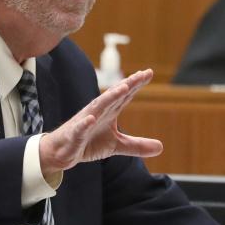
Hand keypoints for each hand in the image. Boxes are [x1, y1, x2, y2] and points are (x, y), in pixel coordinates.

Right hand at [38, 69, 162, 177]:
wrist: (63, 151)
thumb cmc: (89, 142)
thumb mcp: (117, 145)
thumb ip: (137, 145)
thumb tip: (161, 147)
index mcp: (110, 112)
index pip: (125, 95)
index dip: (136, 84)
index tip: (149, 73)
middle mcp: (99, 112)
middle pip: (115, 96)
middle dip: (127, 85)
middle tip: (141, 74)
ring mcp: (86, 121)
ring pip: (99, 106)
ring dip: (110, 97)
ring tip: (123, 88)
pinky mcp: (75, 134)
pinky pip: (80, 128)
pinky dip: (84, 123)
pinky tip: (90, 119)